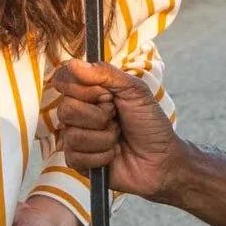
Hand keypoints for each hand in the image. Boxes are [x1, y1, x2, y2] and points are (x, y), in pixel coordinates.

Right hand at [46, 60, 187, 198]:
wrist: (161, 159)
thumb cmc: (149, 123)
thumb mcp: (135, 91)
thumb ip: (106, 74)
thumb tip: (73, 63)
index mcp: (89, 92)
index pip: (64, 81)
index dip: (83, 89)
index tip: (107, 95)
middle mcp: (78, 113)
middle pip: (66, 109)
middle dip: (98, 116)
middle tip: (117, 118)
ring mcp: (75, 138)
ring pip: (73, 135)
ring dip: (104, 137)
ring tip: (118, 137)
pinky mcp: (78, 162)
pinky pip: (77, 157)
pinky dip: (102, 155)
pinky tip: (113, 154)